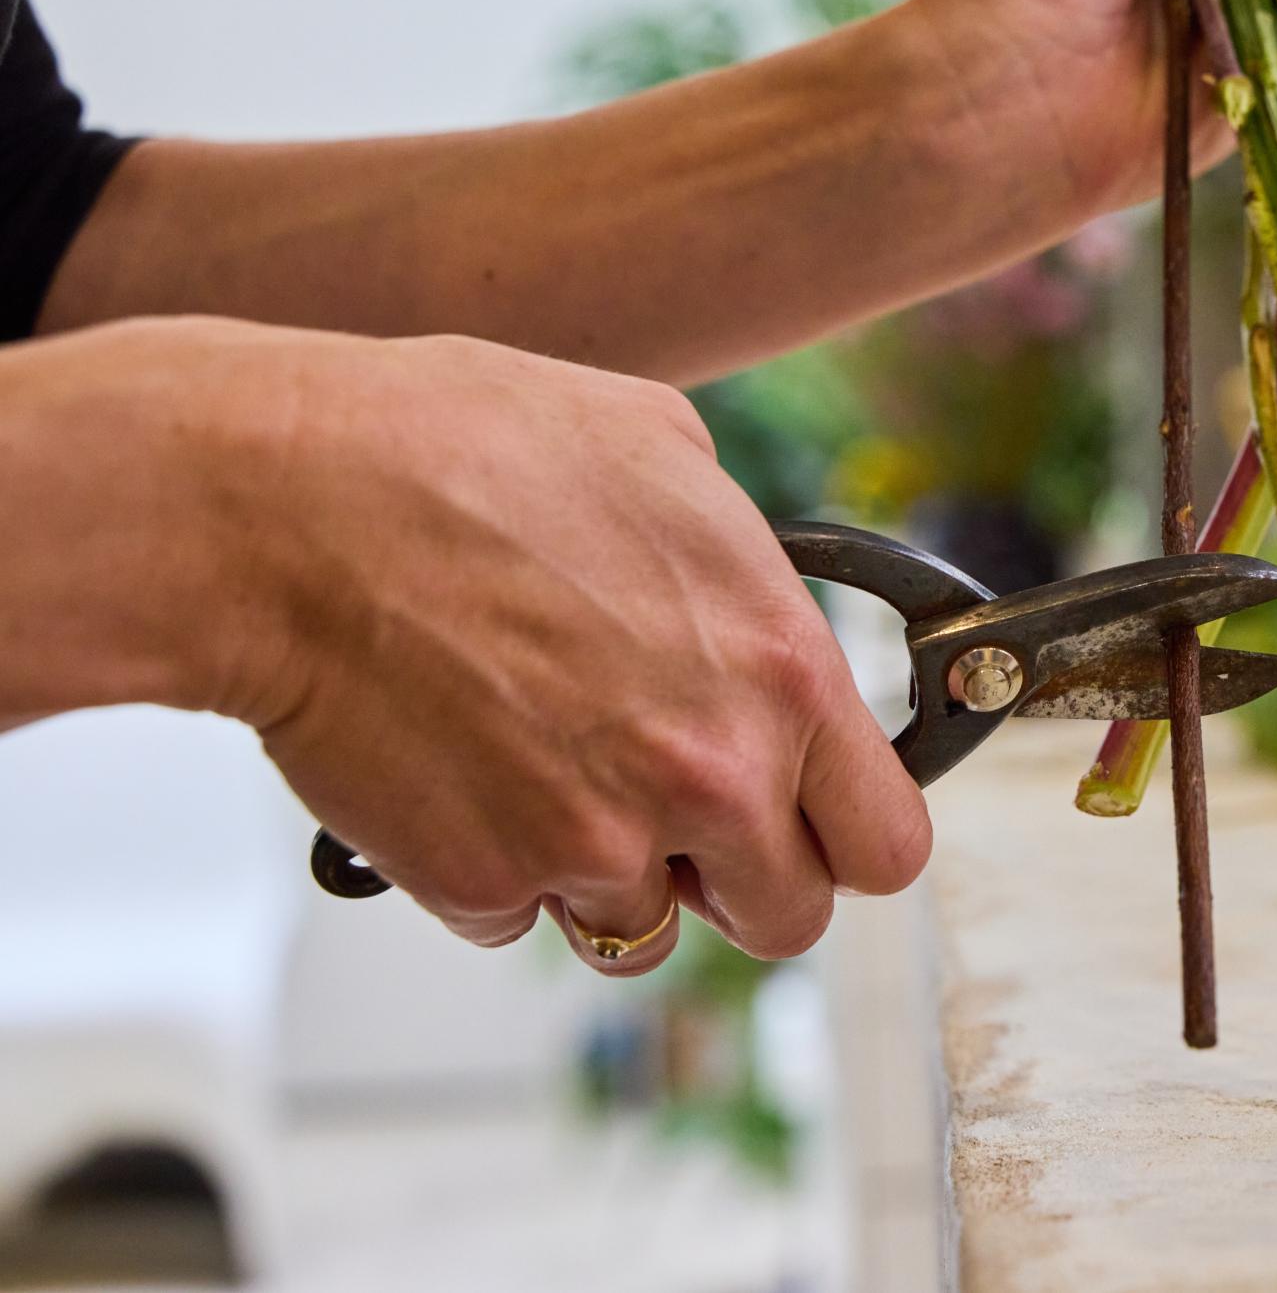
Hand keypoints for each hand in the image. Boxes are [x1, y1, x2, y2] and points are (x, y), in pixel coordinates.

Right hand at [176, 321, 926, 973]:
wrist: (284, 508)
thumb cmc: (461, 450)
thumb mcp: (662, 452)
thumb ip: (742, 562)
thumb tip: (758, 601)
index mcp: (781, 673)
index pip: (887, 842)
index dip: (849, 837)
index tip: (816, 819)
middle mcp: (710, 776)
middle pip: (784, 917)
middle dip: (737, 877)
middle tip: (678, 811)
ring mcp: (595, 843)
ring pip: (641, 931)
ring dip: (609, 875)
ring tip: (546, 766)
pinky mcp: (482, 883)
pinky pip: (518, 917)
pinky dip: (493, 868)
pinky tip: (459, 767)